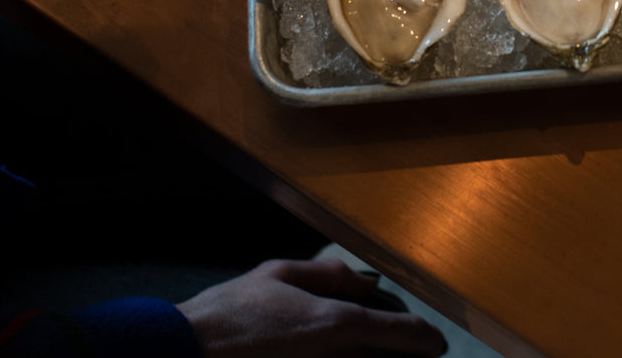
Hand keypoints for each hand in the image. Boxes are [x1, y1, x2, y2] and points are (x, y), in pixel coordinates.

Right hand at [177, 258, 447, 357]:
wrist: (183, 351)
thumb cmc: (229, 312)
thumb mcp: (279, 273)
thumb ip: (328, 275)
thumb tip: (365, 281)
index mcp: (334, 324)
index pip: (403, 334)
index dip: (427, 339)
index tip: (438, 343)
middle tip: (417, 352)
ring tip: (387, 354)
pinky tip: (341, 357)